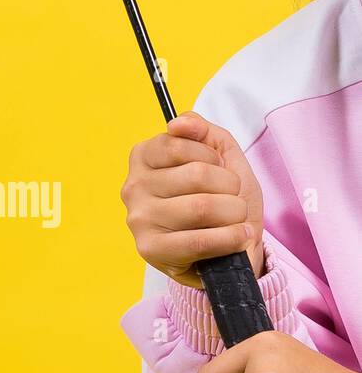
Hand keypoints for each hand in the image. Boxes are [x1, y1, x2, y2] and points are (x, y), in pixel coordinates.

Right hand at [121, 112, 262, 289]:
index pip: (179, 144)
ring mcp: (139, 219)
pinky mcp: (151, 250)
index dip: (212, 157)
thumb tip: (178, 123)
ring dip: (234, 214)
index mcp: (143, 158)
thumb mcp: (219, 155)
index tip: (217, 168)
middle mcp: (133, 186)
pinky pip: (199, 241)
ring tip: (236, 218)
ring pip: (202, 208)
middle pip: (197, 175)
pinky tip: (238, 235)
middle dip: (230, 187)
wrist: (229, 247)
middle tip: (232, 197)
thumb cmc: (221, 198)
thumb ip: (201, 130)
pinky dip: (230, 238)